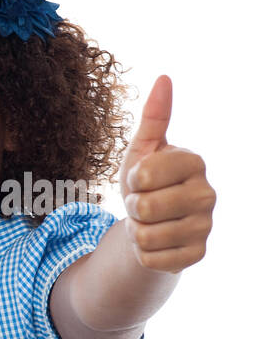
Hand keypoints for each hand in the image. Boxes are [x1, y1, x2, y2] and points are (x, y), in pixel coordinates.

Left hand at [119, 75, 214, 272]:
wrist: (151, 225)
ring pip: (146, 236)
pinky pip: (151, 259)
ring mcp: (206, 226)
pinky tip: (157, 243)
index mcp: (194, 162)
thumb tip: (164, 78)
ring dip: (136, 232)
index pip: (143, 175)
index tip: (142, 181)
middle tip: (142, 205)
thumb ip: (153, 118)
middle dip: (131, 209)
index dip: (131, 181)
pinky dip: (143, 254)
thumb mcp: (142, 151)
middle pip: (143, 208)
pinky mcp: (197, 254)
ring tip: (148, 223)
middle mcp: (208, 193)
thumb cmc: (145, 184)